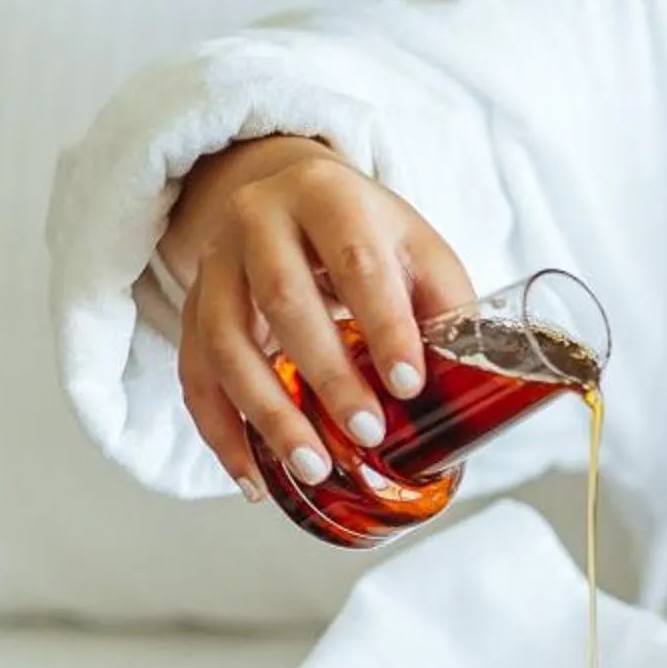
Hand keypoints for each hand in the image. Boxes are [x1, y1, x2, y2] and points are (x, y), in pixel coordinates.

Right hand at [160, 136, 475, 499]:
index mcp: (329, 197)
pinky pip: (195, 374)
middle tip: (367, 434)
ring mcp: (216, 263)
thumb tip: (473, 387)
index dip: (385, 326)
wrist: (284, 189)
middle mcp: (260, 220)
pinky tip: (254, 478)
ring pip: (226, 342)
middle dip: (327, 376)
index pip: (357, 262)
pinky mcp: (193, 305)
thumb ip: (444, 306)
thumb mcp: (417, 247)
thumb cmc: (366, 232)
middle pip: (284, 300)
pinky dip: (221, 432)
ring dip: (268, 413)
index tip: (410, 386)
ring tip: (313, 467)